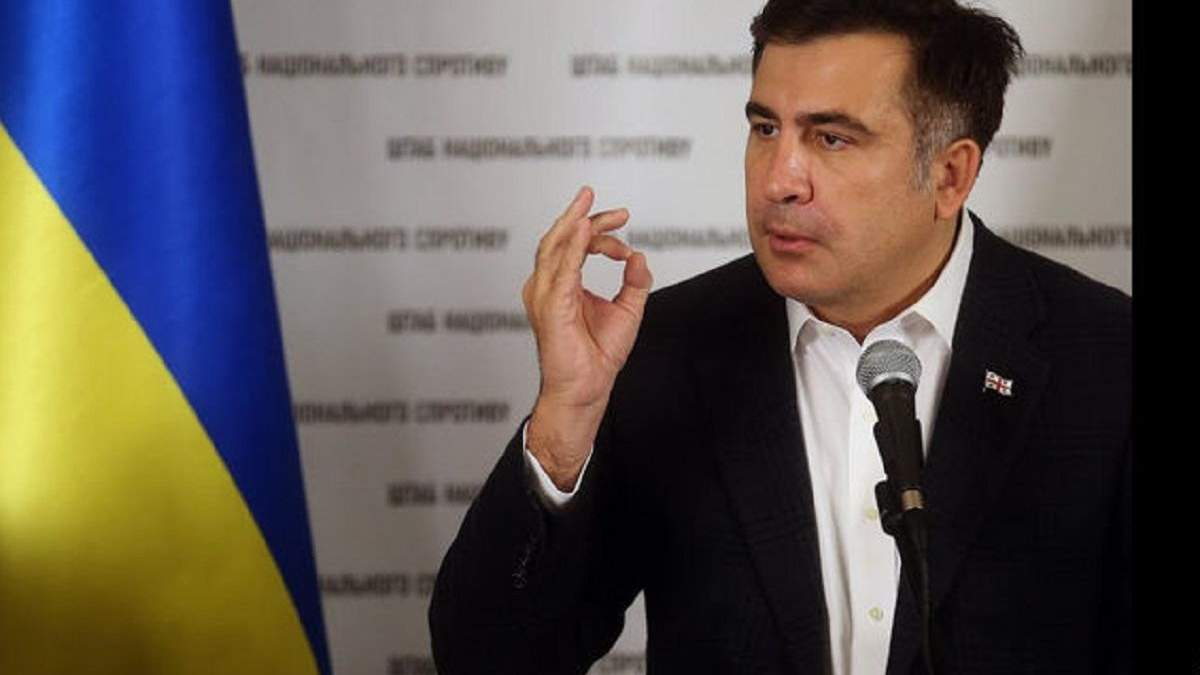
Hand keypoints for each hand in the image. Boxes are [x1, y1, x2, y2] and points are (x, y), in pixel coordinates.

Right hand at [522, 186, 652, 488]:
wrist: (587, 388)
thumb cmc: (597, 356)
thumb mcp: (627, 310)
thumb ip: (635, 282)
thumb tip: (640, 256)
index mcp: (562, 285)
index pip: (576, 245)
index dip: (601, 233)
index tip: (624, 235)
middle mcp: (548, 286)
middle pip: (561, 239)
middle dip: (583, 215)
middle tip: (608, 203)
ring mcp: (545, 295)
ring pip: (555, 246)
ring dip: (575, 222)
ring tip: (590, 203)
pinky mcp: (552, 306)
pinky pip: (561, 269)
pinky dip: (573, 246)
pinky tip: (586, 229)